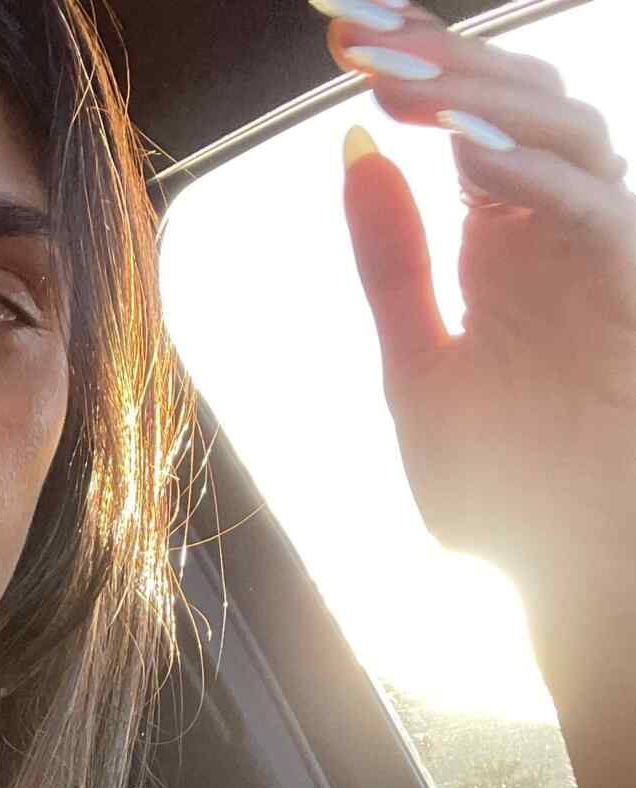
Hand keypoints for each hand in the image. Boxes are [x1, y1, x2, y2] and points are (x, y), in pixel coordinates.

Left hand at [316, 0, 635, 650]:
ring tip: (394, 76)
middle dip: (437, 54)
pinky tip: (463, 155)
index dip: (412, 63)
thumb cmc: (500, 487)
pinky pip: (589, 210)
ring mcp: (598, 255)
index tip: (339, 26)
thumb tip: (354, 151)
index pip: (462, 119)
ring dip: (479, 95)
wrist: (564, 573)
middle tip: (353, 27)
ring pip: (563, 131)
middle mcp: (552, 232)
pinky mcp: (630, 292)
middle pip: (514, 101)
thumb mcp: (416, 368)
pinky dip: (527, 176)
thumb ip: (392, 265)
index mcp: (498, 242)